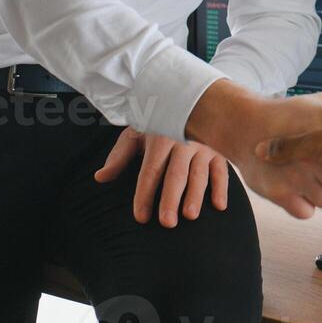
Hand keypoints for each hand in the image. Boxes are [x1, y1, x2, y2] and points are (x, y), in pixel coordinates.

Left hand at [94, 127, 227, 226]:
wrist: (190, 99)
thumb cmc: (158, 122)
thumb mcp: (136, 134)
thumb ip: (119, 157)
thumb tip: (99, 178)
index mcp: (160, 138)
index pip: (150, 171)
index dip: (144, 194)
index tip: (141, 217)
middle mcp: (183, 141)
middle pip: (176, 174)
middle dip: (171, 199)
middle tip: (167, 223)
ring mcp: (204, 145)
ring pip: (199, 174)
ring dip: (196, 195)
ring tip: (189, 216)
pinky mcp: (219, 150)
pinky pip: (222, 170)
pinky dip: (222, 188)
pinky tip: (219, 207)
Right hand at [185, 81, 321, 218]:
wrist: (242, 125)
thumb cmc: (283, 115)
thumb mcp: (318, 103)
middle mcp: (313, 158)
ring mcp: (296, 176)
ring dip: (320, 194)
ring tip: (309, 177)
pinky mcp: (279, 193)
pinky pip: (305, 212)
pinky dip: (302, 204)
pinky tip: (296, 187)